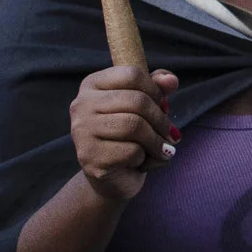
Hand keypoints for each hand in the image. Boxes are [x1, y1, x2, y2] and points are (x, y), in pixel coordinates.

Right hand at [68, 65, 179, 202]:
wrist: (115, 177)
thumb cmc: (131, 136)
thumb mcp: (146, 106)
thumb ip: (158, 86)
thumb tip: (170, 81)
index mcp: (92, 85)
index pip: (132, 74)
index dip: (156, 91)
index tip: (163, 106)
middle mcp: (81, 105)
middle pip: (137, 101)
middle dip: (161, 120)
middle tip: (170, 134)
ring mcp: (81, 131)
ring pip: (134, 126)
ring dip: (157, 141)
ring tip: (162, 149)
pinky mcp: (89, 157)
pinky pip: (131, 151)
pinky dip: (145, 158)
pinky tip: (140, 162)